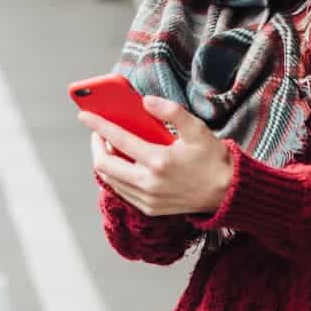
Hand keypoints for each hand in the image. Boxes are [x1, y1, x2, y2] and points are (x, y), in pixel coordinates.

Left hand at [80, 97, 233, 216]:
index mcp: (159, 161)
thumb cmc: (212, 159)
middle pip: (104, 164)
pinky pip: (121, 191)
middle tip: (98, 132)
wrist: (227, 193)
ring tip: (109, 145)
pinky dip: (115, 175)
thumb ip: (171, 111)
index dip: (98, 126)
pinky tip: (122, 163)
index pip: (118, 140)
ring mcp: (148, 199)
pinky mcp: (149, 208)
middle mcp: (149, 183)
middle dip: (96, 145)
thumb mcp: (197, 129)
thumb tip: (146, 101)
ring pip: (110, 180)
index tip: (84, 116)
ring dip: (104, 161)